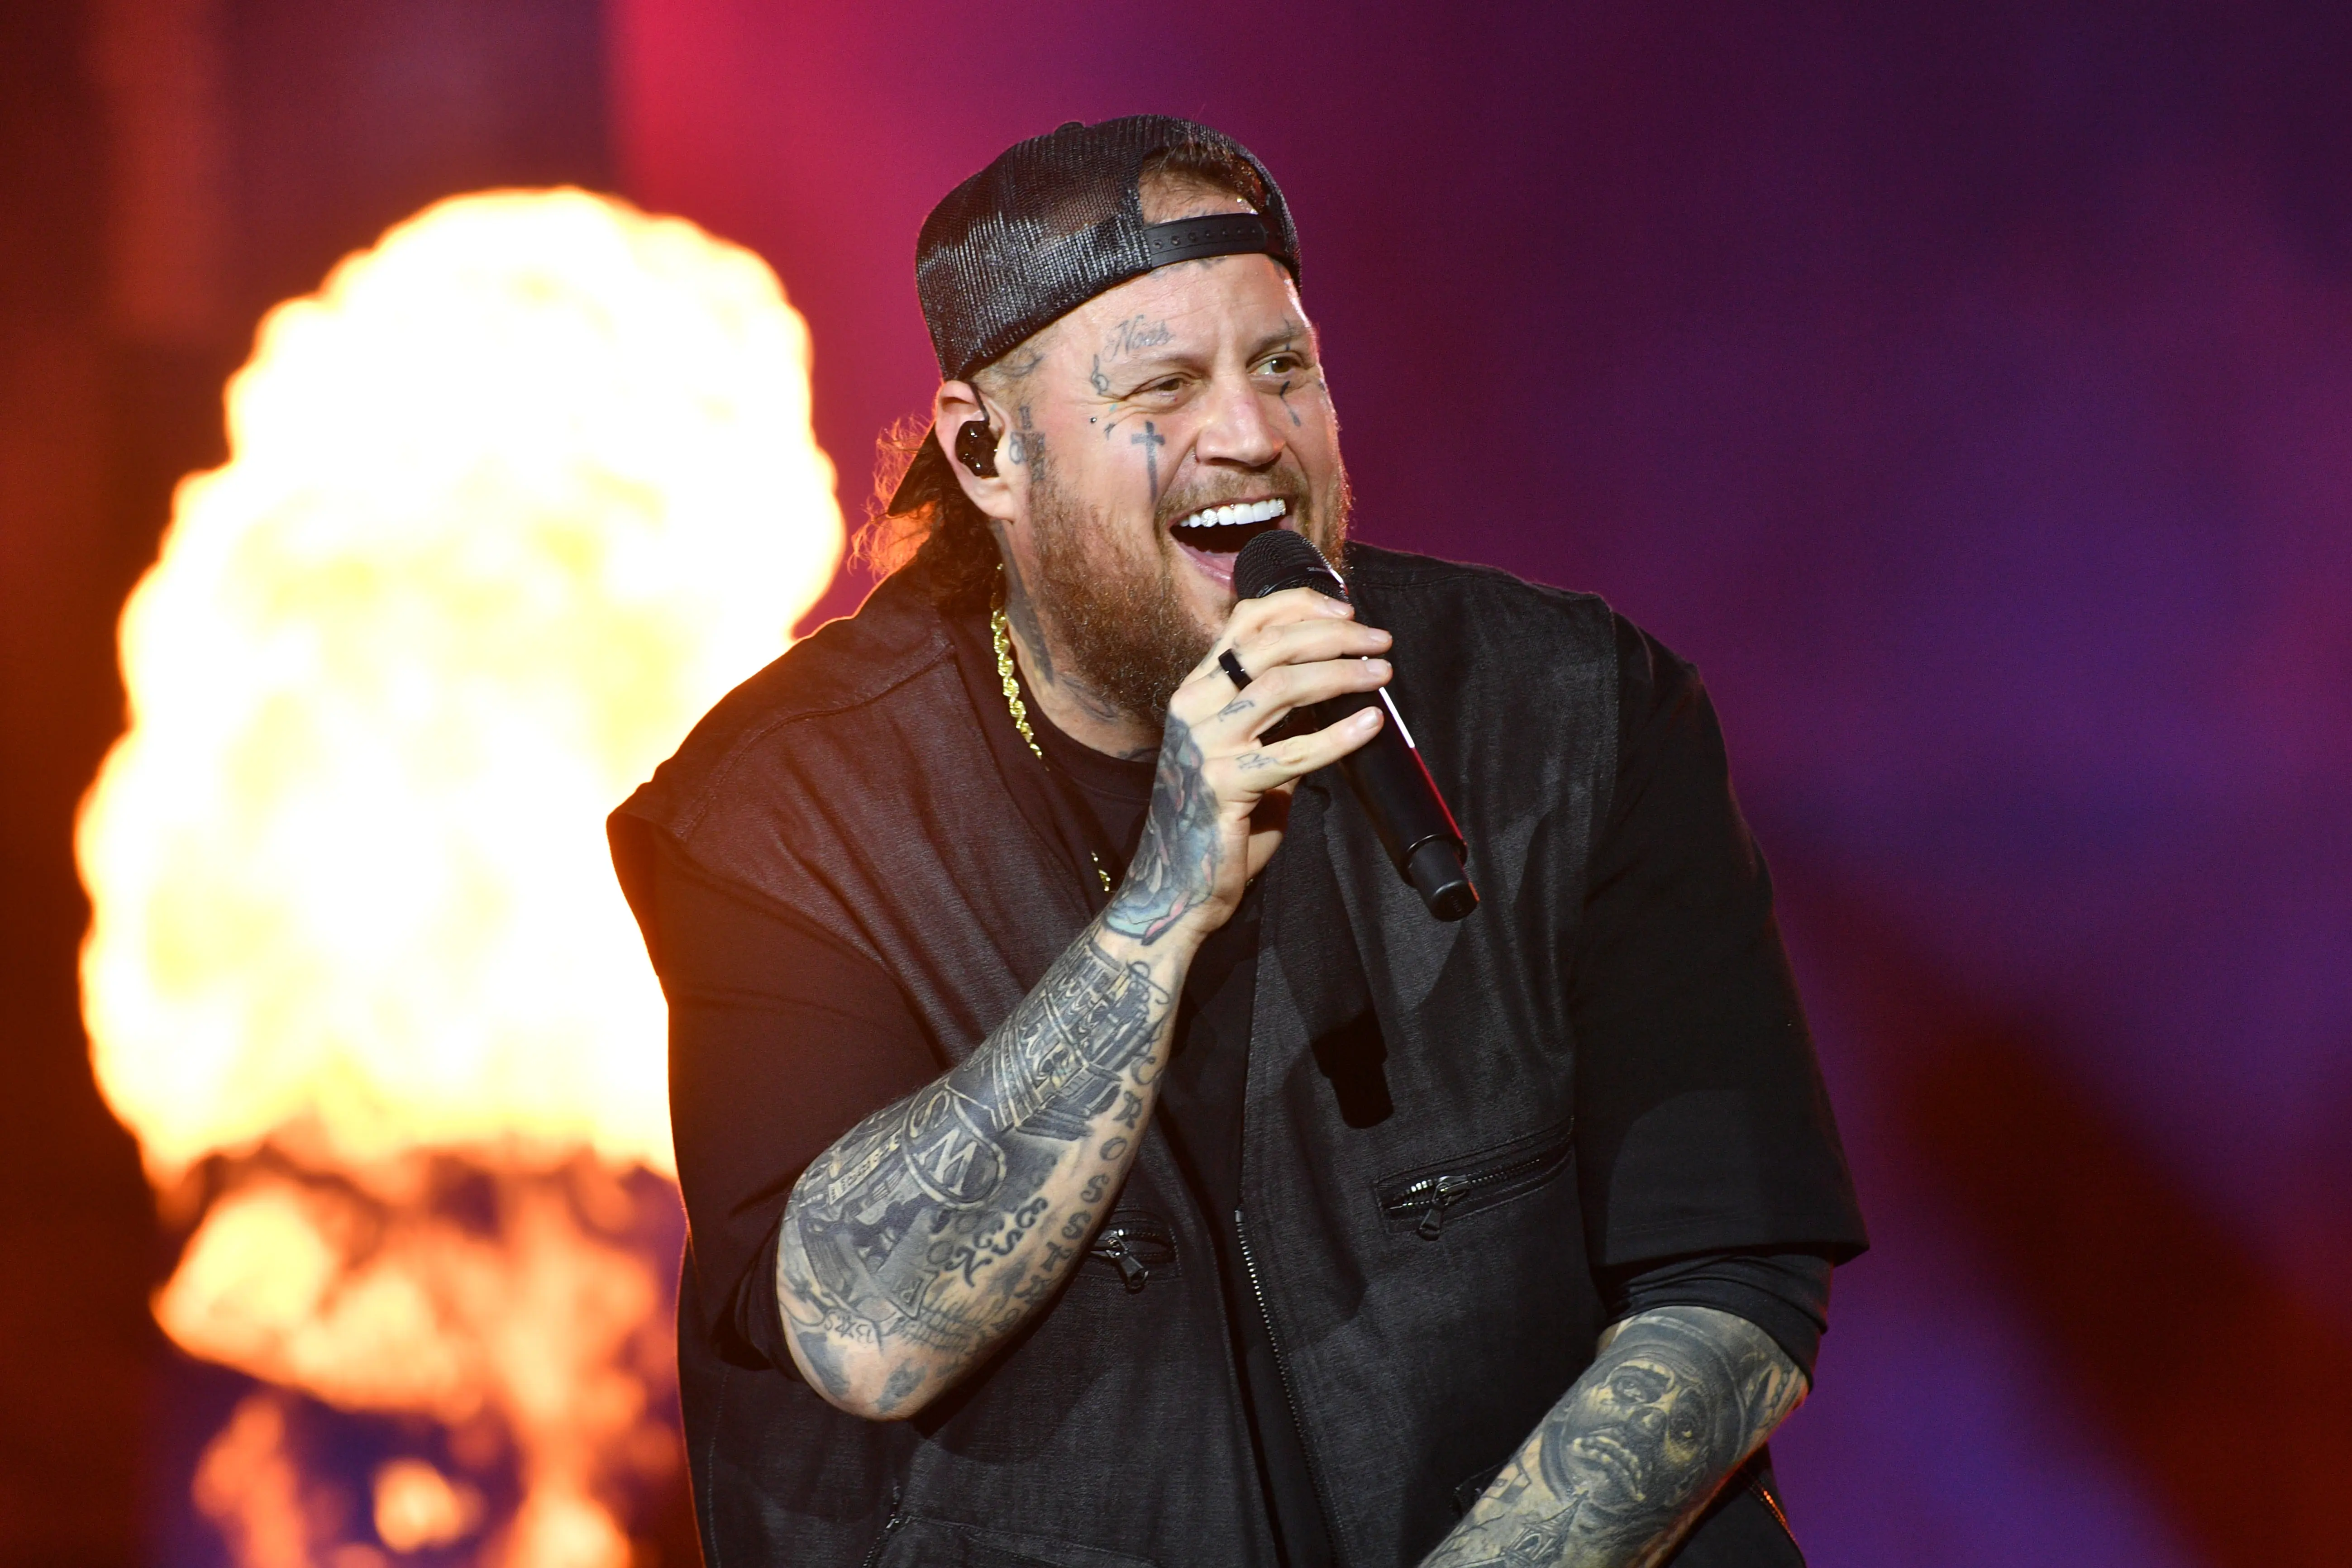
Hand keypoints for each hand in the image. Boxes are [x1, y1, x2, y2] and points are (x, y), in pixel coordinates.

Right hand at [1103, 586, 1391, 949]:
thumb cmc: (1220, 820)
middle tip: (1380, 641)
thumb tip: (1335, 689)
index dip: (1299, 605)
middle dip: (1333, 634)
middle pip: (1269, 644)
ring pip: (1280, 685)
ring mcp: (1204, 745)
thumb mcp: (1247, 753)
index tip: (1348, 609)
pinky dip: (1338, 736)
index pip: (1245, 622)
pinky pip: (1292, 754)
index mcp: (1196, 689)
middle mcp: (1193, 706)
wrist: (1178, 886)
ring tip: (1381, 675)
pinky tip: (1370, 725)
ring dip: (1340, 674)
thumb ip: (1278, 720)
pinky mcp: (1222, 786)